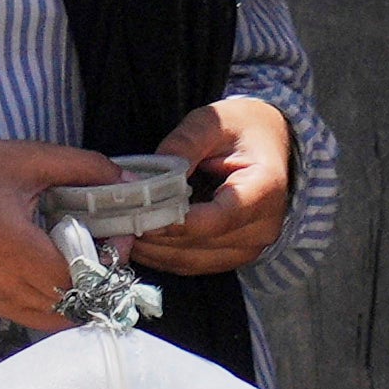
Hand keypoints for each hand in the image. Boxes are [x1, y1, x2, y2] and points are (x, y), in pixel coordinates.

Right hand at [0, 135, 115, 331]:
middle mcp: (6, 286)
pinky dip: (57, 303)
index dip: (109, 261)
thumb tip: (130, 181)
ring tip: (84, 258)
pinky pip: (35, 318)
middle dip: (101, 278)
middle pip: (75, 304)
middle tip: (106, 244)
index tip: (118, 233)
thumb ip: (84, 168)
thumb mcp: (28, 159)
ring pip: (57, 319)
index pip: (82, 279)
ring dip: (80, 294)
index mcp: (16, 251)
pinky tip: (59, 271)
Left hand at [122, 91, 298, 279]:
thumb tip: (152, 178)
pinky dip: (164, 257)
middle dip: (154, 237)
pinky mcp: (236, 256)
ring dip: (154, 252)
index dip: (173, 222)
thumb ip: (183, 145)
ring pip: (193, 262)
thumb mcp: (213, 122)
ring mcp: (251, 247)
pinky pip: (195, 265)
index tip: (136, 214)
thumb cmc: (244, 128)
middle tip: (114, 223)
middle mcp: (263, 227)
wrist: (274, 143)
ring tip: (120, 233)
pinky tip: (140, 242)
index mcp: (263, 190)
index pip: (215, 219)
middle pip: (199, 246)